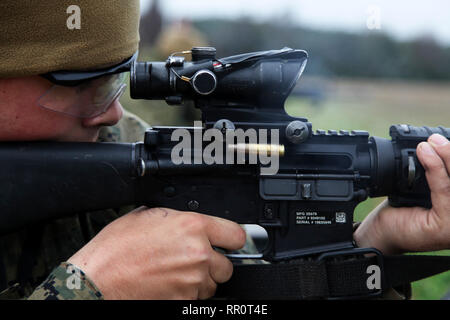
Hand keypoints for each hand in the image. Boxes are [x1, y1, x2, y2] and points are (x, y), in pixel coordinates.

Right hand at [68, 207, 245, 299]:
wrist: (97, 281)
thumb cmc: (115, 250)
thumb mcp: (146, 217)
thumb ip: (174, 217)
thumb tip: (184, 219)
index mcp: (192, 227)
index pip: (235, 234)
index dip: (232, 238)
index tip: (229, 241)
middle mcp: (198, 254)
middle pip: (227, 265)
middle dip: (214, 263)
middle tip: (194, 259)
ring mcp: (193, 281)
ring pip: (213, 284)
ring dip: (201, 280)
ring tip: (176, 272)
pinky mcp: (184, 301)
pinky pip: (197, 298)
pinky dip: (188, 293)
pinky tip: (170, 284)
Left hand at [354, 134, 449, 253]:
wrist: (382, 232)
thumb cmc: (403, 211)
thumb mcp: (424, 188)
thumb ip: (437, 172)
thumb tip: (438, 142)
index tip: (446, 137)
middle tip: (436, 138)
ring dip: (445, 157)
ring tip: (429, 143)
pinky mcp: (446, 226)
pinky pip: (445, 192)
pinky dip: (436, 170)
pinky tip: (426, 155)